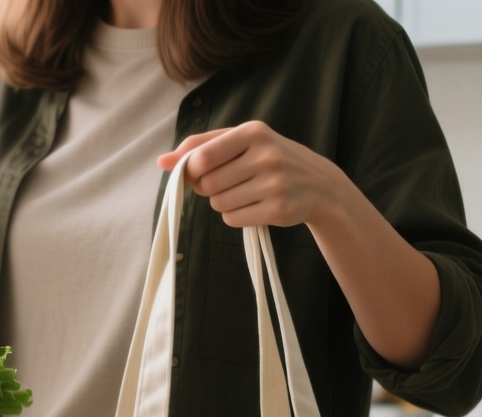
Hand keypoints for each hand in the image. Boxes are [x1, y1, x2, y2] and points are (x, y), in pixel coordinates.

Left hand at [157, 121, 349, 228]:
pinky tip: (255, 205)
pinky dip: (236, 216)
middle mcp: (266, 155)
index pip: (203, 156)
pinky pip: (233, 219)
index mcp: (253, 132)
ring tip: (245, 192)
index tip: (197, 173)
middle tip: (228, 182)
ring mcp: (274, 184)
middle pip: (208, 184)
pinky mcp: (278, 209)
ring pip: (219, 204)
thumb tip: (162, 161)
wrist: (319, 184)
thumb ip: (200, 146)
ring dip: (223, 202)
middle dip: (208, 188)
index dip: (191, 170)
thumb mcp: (241, 141)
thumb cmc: (270, 158)